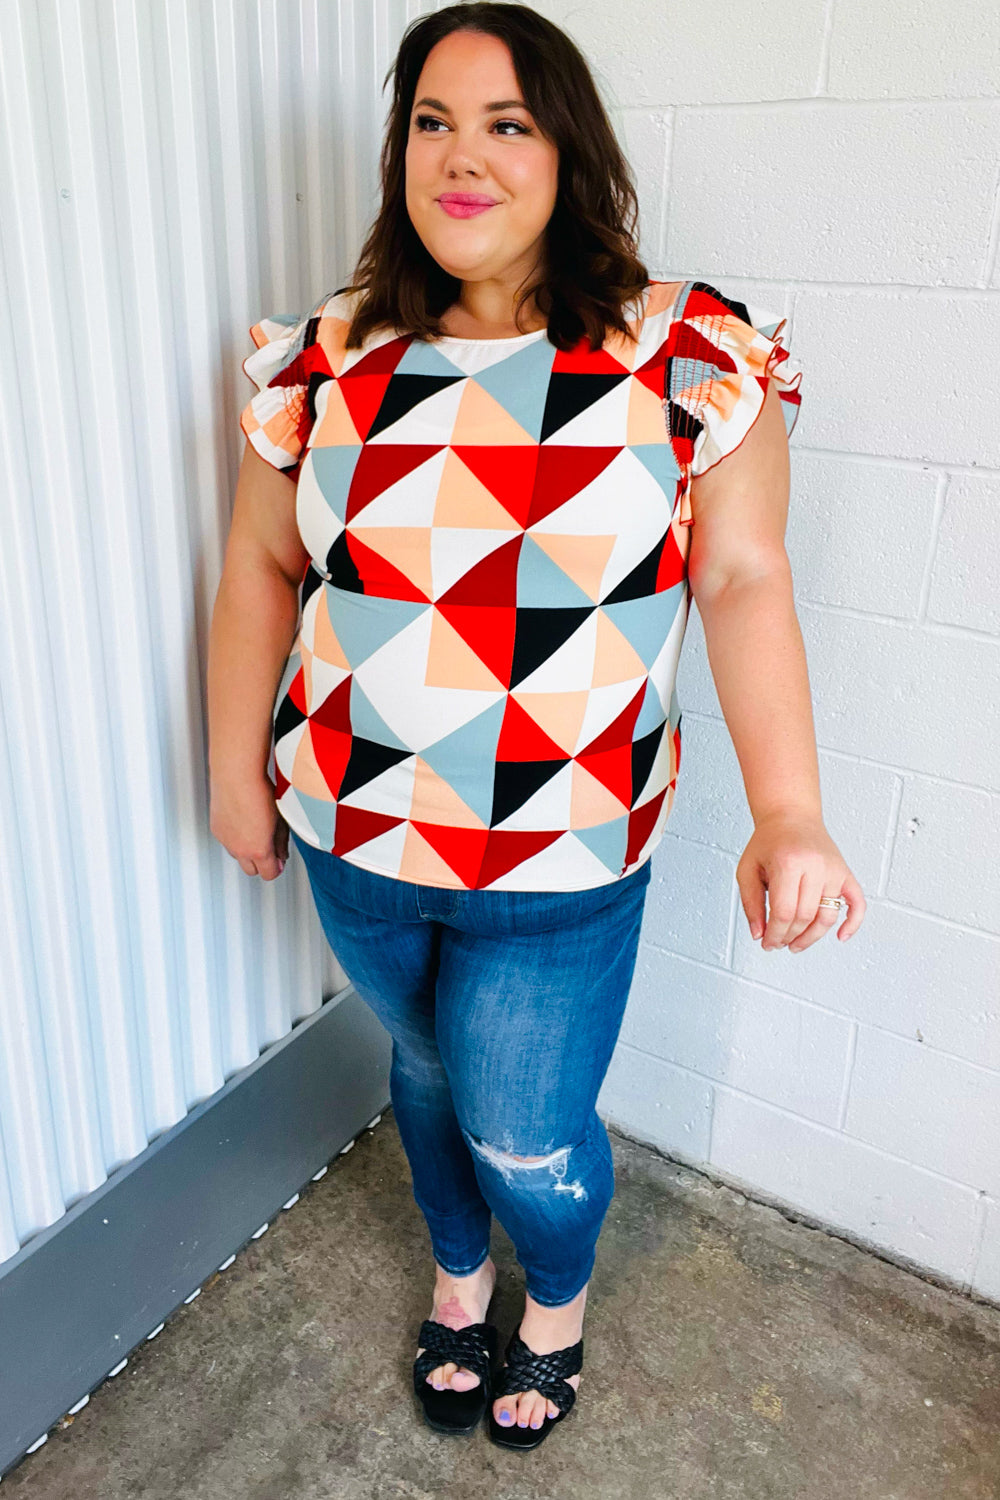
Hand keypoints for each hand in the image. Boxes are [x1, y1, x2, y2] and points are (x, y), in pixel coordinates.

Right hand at [209, 769, 289, 879]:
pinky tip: (242, 820)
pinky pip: (227, 842)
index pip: (269, 874)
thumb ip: (281, 842)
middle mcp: (240, 850)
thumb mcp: (280, 820)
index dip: (276, 867)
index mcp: (259, 850)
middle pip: (252, 871)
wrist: (236, 775)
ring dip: (247, 850)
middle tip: (268, 846)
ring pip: (238, 856)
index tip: (279, 858)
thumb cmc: (261, 792)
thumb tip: (281, 856)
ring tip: (255, 829)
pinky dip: (235, 838)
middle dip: (261, 863)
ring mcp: (226, 841)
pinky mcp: (216, 830)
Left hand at [736, 811, 865, 951]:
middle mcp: (815, 865)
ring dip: (812, 937)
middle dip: (789, 936)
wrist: (791, 816)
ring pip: (827, 915)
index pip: (784, 912)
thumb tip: (759, 935)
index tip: (767, 943)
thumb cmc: (769, 842)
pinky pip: (857, 903)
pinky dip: (853, 923)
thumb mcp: (747, 869)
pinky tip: (840, 936)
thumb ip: (750, 904)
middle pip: (805, 916)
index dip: (775, 934)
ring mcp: (834, 869)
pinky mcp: (845, 872)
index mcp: (788, 862)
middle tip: (777, 943)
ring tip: (796, 944)